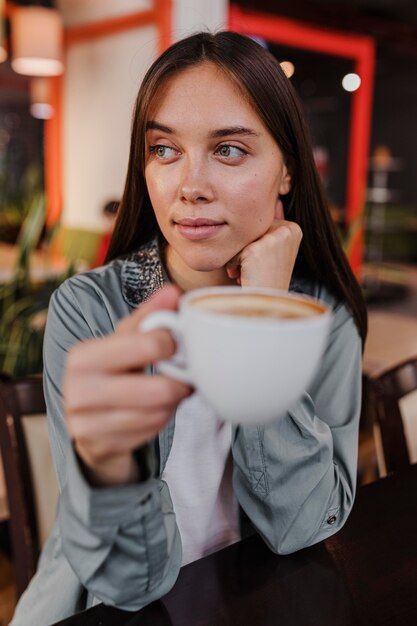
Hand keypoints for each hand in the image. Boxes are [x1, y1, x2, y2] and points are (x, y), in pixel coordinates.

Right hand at [63, 285, 190, 485]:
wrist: (88, 422)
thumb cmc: (113, 373)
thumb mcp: (125, 341)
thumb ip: (149, 316)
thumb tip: (173, 291)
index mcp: (83, 355)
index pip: (145, 345)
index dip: (172, 345)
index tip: (177, 345)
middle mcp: (77, 389)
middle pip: (157, 390)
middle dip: (179, 384)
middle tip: (185, 377)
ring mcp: (84, 423)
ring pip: (156, 414)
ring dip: (172, 404)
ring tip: (171, 393)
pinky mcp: (98, 448)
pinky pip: (148, 433)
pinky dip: (161, 422)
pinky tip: (156, 412)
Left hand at [226, 199, 301, 290]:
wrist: (267, 304)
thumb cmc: (266, 280)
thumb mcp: (270, 251)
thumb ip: (266, 229)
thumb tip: (271, 202)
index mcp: (294, 228)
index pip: (261, 226)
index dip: (254, 246)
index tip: (261, 265)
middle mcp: (288, 230)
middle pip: (250, 229)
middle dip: (245, 251)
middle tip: (252, 271)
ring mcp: (274, 238)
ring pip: (241, 239)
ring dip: (237, 257)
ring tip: (247, 274)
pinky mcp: (259, 248)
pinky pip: (235, 250)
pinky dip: (233, 264)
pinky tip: (243, 276)